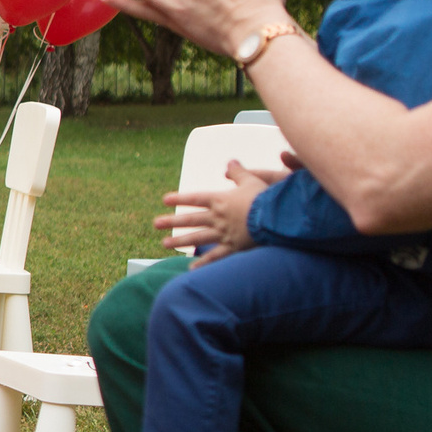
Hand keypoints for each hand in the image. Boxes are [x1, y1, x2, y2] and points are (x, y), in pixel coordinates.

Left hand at [155, 160, 273, 262]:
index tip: (165, 200)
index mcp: (220, 200)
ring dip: (180, 241)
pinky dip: (203, 263)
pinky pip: (215, 257)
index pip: (196, 199)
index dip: (180, 198)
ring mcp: (224, 233)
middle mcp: (218, 217)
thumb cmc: (265, 197)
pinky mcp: (233, 247)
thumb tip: (230, 162)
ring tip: (164, 244)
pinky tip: (191, 269)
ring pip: (197, 238)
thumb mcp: (251, 180)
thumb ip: (238, 172)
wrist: (276, 218)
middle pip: (191, 219)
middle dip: (172, 221)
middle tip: (156, 224)